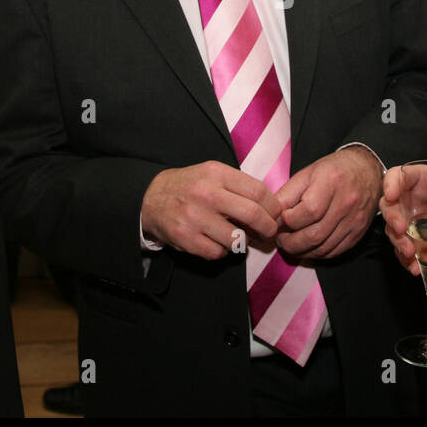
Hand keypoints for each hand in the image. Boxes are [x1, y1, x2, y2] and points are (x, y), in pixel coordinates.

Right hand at [140, 161, 282, 259]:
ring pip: (237, 238)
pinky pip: (217, 253)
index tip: (275, 214)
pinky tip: (216, 241)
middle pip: (253, 214)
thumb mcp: (212, 174)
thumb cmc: (190, 186)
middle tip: (269, 232)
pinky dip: (221, 251)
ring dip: (242, 241)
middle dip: (268, 227)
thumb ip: (240, 186)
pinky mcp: (185, 238)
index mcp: (216, 174)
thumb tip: (271, 208)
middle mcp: (206, 194)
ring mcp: (194, 217)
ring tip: (237, 236)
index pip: (258, 191)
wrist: (151, 197)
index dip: (273, 207)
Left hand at [273, 146, 381, 259]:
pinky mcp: (358, 233)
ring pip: (323, 248)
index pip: (308, 211)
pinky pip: (334, 252)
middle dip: (291, 242)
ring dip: (301, 251)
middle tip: (281, 239)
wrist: (367, 171)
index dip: (289, 220)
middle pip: (315, 235)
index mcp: (331, 182)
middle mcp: (346, 202)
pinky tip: (307, 247)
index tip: (280, 219)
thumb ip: (287, 194)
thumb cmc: (332, 170)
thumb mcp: (306, 173)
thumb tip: (271, 216)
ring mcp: (355, 220)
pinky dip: (317, 254)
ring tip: (290, 244)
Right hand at [380, 163, 426, 274]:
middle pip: (390, 207)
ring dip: (399, 244)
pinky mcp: (412, 240)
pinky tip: (417, 268)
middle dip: (393, 219)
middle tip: (401, 229)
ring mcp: (407, 221)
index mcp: (418, 180)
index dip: (391, 183)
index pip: (397, 176)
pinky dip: (408, 261)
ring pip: (394, 232)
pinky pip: (404, 251)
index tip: (392, 194)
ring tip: (411, 255)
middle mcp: (407, 201)